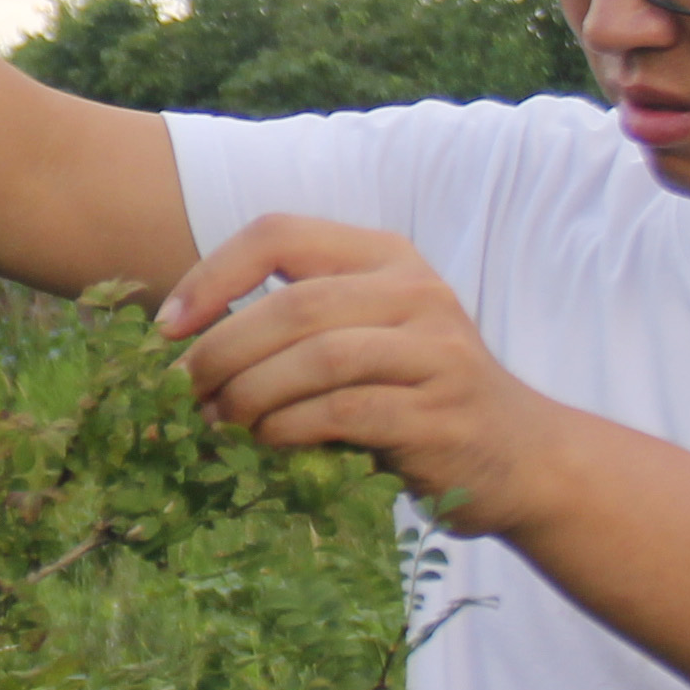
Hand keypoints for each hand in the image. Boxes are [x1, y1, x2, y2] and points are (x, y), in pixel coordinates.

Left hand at [154, 214, 574, 532]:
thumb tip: (183, 350)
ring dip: (251, 393)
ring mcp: (435, 352)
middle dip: (222, 348)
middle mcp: (416, 293)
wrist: (523, 456)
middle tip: (185, 390)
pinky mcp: (438, 414)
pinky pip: (343, 413)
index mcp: (386, 257)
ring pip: (317, 358)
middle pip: (294, 304)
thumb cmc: (417, 395)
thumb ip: (298, 327)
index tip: (166, 327)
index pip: (279, 233)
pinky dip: (289, 429)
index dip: (211, 275)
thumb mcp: (366, 337)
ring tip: (220, 420)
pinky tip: (268, 442)